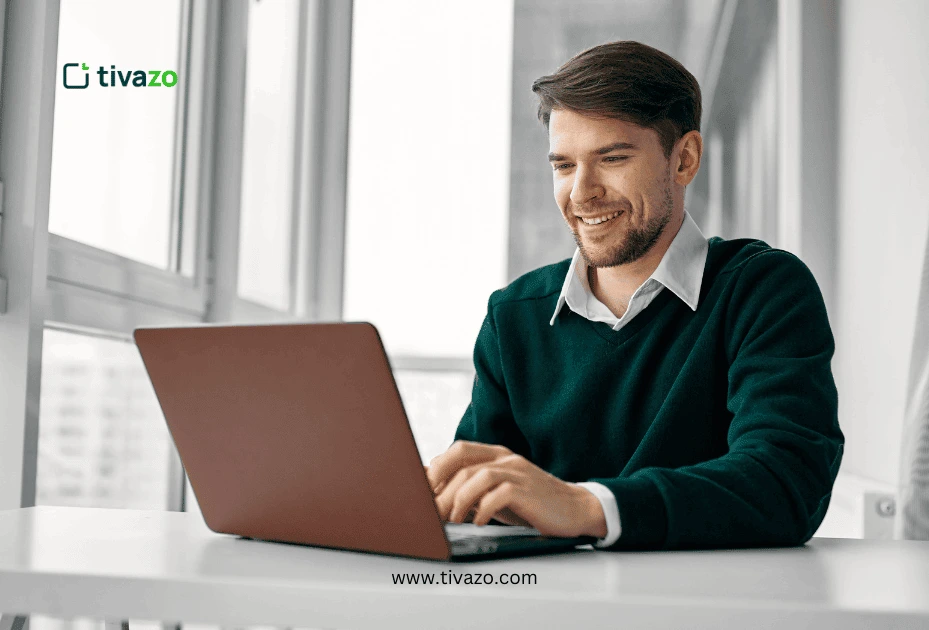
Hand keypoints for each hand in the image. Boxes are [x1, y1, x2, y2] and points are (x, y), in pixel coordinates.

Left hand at [426, 440, 606, 538]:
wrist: (574, 509)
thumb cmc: (530, 503)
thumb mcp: (497, 492)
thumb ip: (471, 488)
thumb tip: (434, 494)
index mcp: (496, 455)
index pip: (458, 450)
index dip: (437, 468)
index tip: (422, 490)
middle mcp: (506, 459)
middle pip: (462, 464)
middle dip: (442, 490)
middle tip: (432, 513)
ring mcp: (518, 472)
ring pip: (477, 476)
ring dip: (459, 500)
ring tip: (452, 520)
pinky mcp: (528, 490)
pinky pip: (499, 494)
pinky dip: (483, 509)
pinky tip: (478, 522)